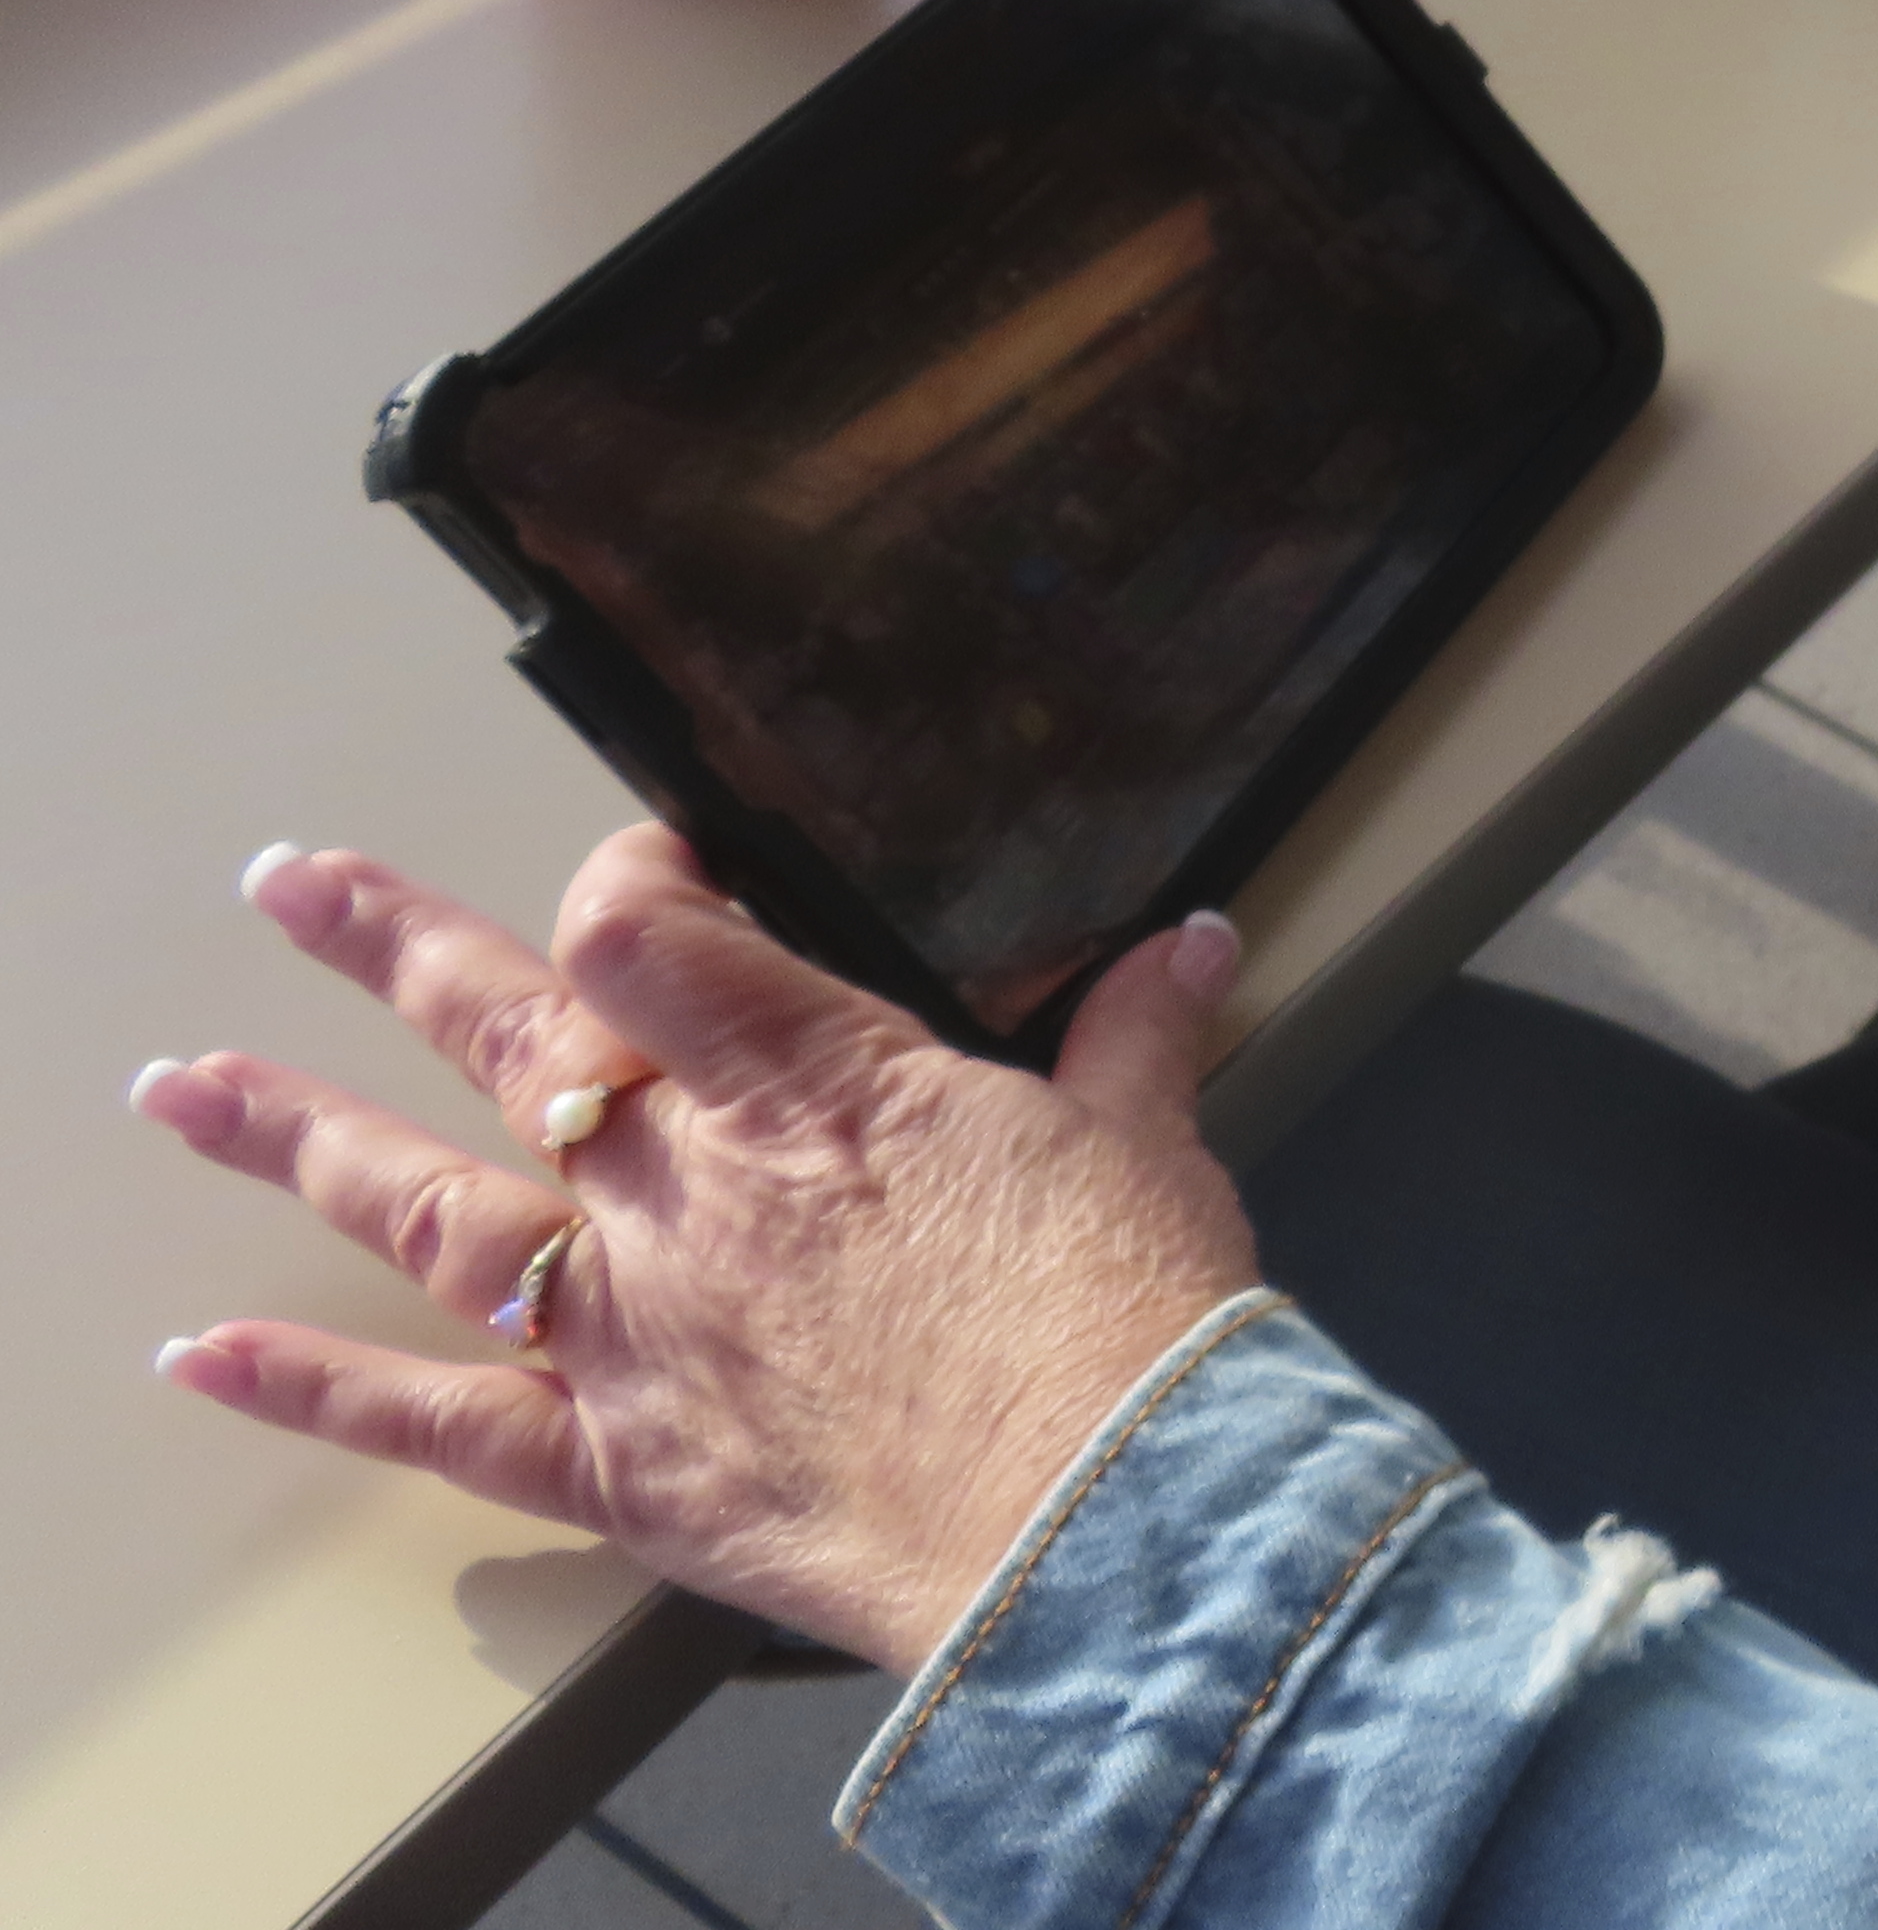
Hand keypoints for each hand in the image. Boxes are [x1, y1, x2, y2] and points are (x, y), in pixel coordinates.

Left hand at [132, 830, 1261, 1681]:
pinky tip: (204, 1357)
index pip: (652, 936)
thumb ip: (1136, 1037)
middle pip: (506, 1029)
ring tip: (176, 1085)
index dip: (636, 882)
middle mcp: (686, 1187)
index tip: (654, 866)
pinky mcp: (615, 1462)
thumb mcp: (1146, 1147)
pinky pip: (433, 1419)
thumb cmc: (1128, 1323)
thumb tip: (1191, 947)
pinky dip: (313, 1389)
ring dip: (294, 1132)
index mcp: (814, 1083)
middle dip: (393, 943)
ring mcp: (632, 1325)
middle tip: (297, 883)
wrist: (1098, 1521)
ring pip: (429, 1203)